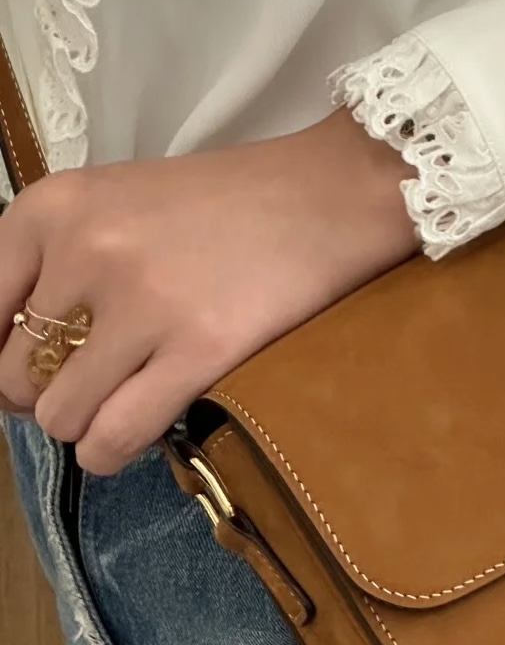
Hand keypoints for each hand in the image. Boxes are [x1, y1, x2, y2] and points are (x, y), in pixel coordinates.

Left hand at [0, 110, 420, 473]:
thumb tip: (6, 367)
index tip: (38, 365)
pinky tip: (134, 432)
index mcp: (53, 208)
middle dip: (47, 393)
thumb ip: (53, 266)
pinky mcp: (199, 349)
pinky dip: (112, 451)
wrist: (331, 193)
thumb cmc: (229, 204)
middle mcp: (86, 250)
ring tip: (128, 397)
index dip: (2, 356)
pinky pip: (115, 437)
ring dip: (87, 423)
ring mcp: (143, 302)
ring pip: (60, 416)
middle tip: (95, 381)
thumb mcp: (116, 204)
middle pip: (12, 375)